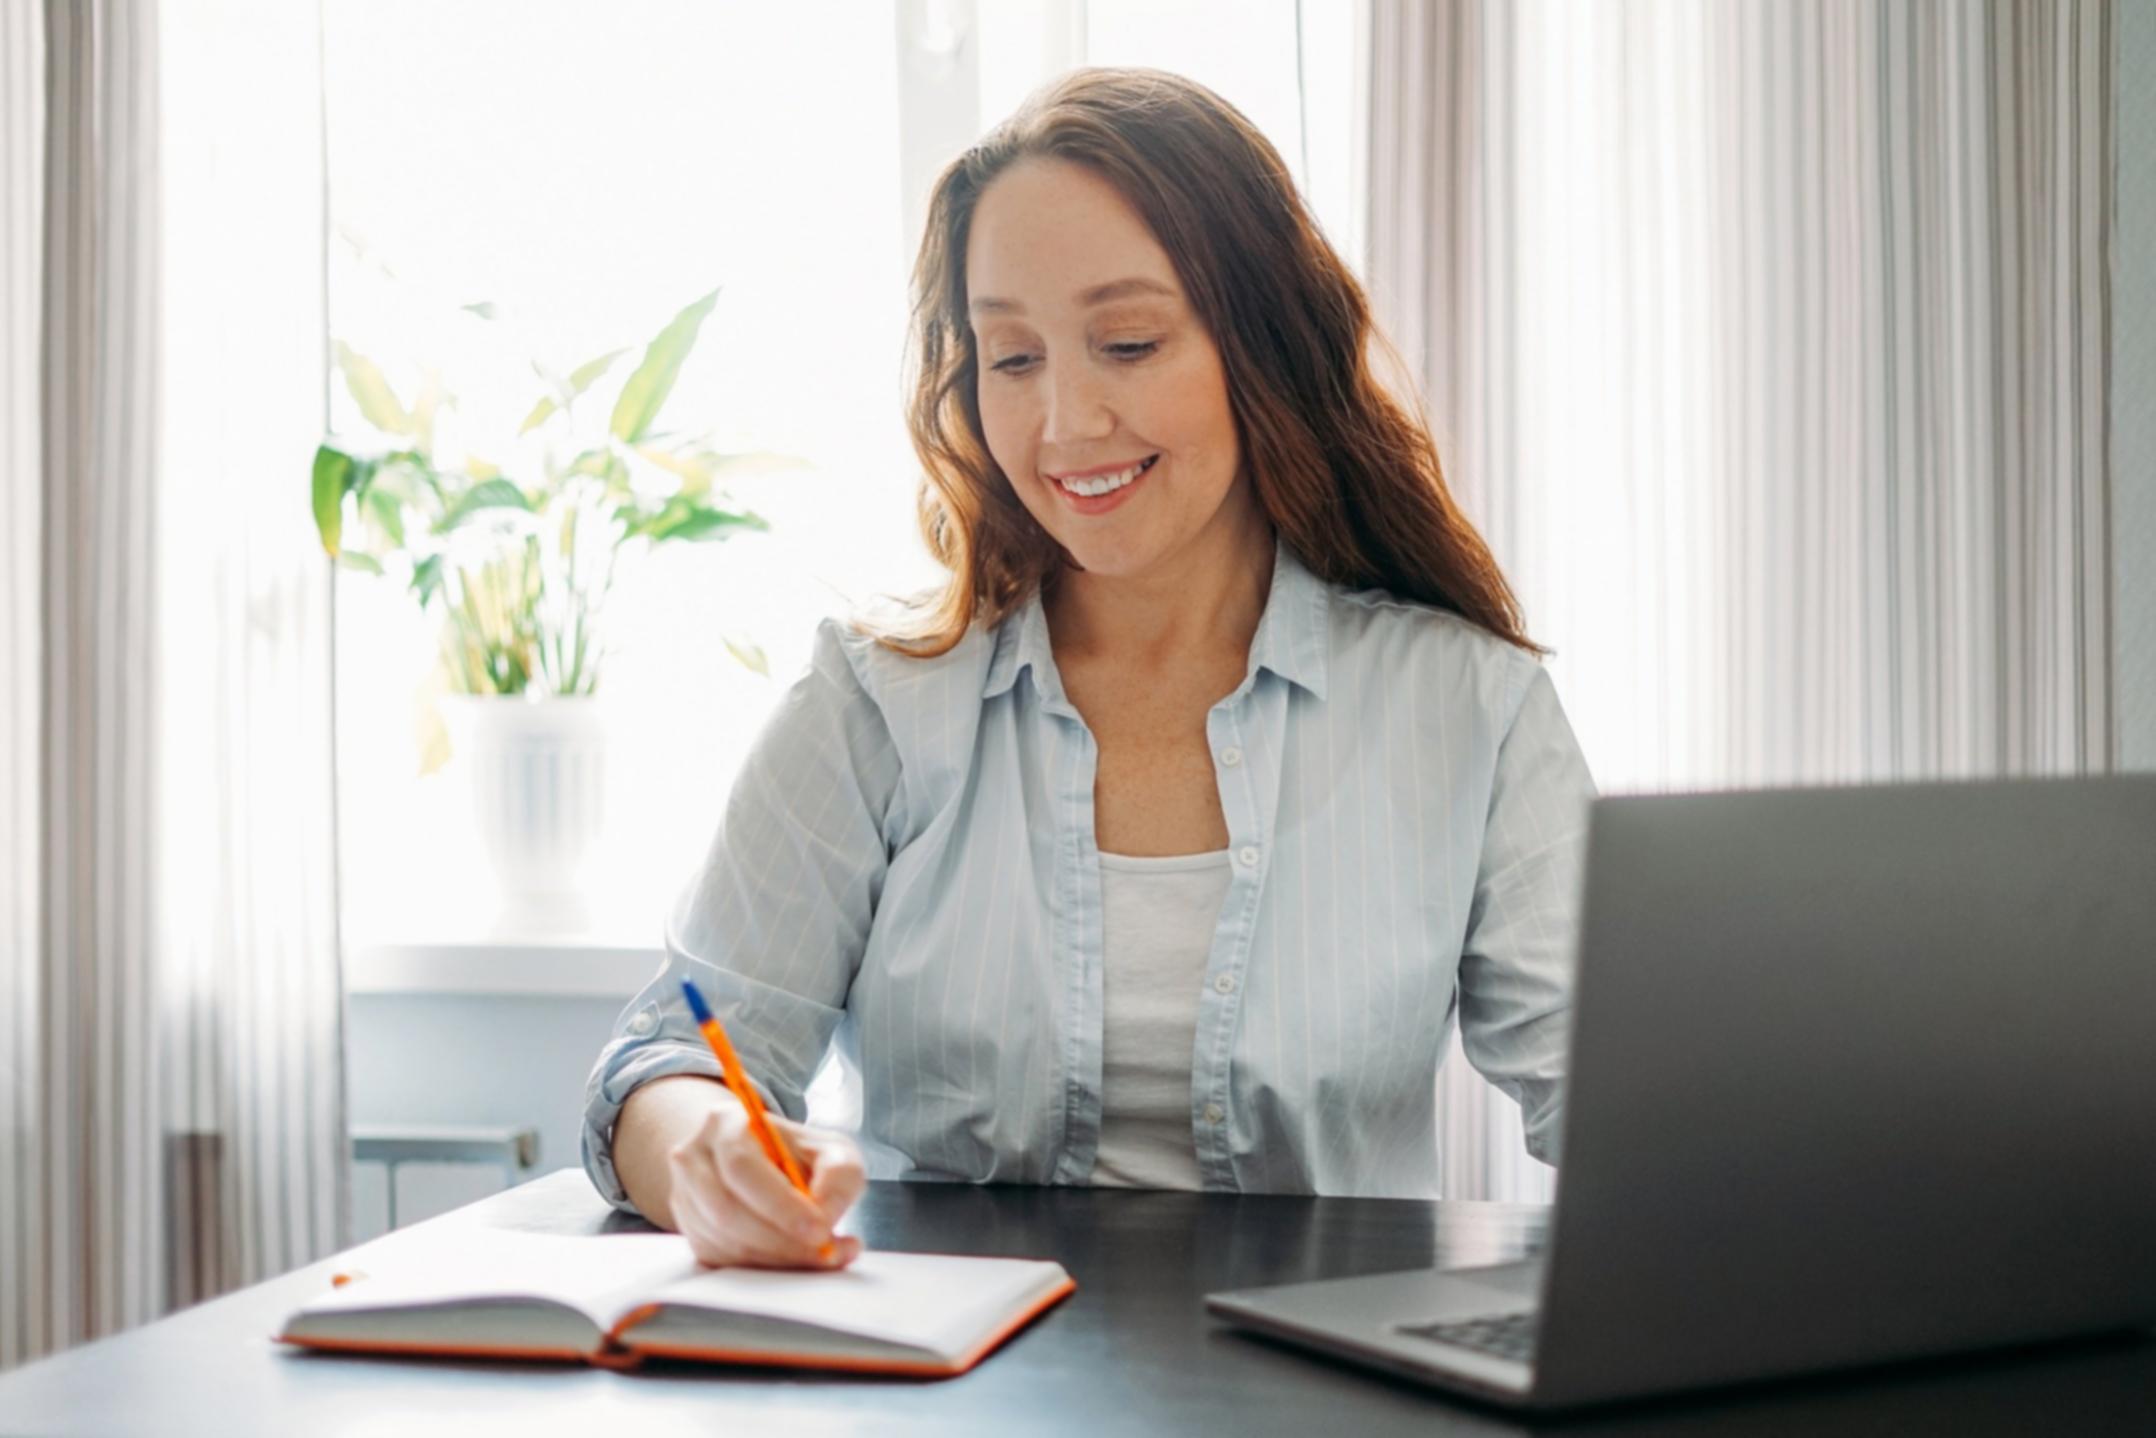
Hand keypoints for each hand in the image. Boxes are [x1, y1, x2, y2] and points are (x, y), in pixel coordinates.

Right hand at [665, 1096, 866, 1269]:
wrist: (765, 1165)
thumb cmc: (798, 1156)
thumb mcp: (832, 1150)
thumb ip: (839, 1175)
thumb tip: (824, 1215)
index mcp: (725, 1123)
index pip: (742, 1167)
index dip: (780, 1204)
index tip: (819, 1230)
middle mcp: (694, 1158)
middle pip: (727, 1209)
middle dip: (780, 1239)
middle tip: (824, 1252)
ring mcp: (686, 1197)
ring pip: (724, 1240)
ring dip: (776, 1257)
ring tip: (820, 1256)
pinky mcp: (692, 1232)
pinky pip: (722, 1260)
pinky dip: (763, 1266)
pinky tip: (794, 1259)